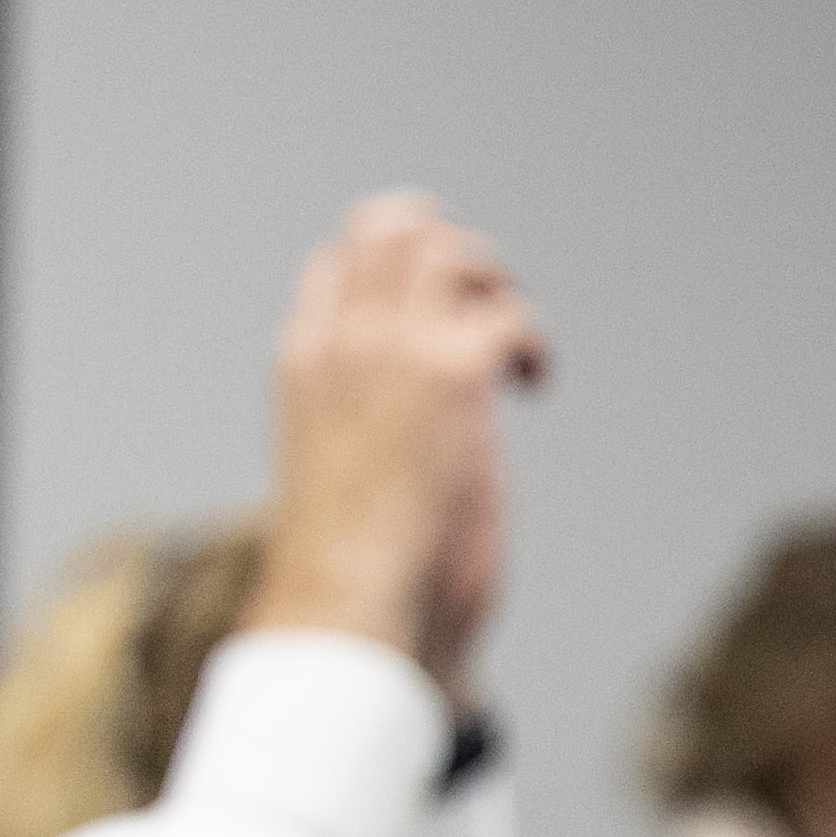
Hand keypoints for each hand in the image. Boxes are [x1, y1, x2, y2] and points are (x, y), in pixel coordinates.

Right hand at [250, 191, 546, 660]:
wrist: (346, 608)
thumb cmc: (344, 573)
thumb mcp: (336, 474)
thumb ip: (363, 427)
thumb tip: (403, 452)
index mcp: (303, 365)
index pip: (340, 262)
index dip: (398, 272)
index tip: (436, 320)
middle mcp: (341, 344)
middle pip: (389, 228)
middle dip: (452, 252)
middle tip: (482, 314)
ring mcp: (392, 354)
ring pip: (443, 247)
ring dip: (494, 283)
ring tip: (507, 350)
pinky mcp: (449, 378)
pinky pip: (507, 313)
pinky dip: (532, 343)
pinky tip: (532, 387)